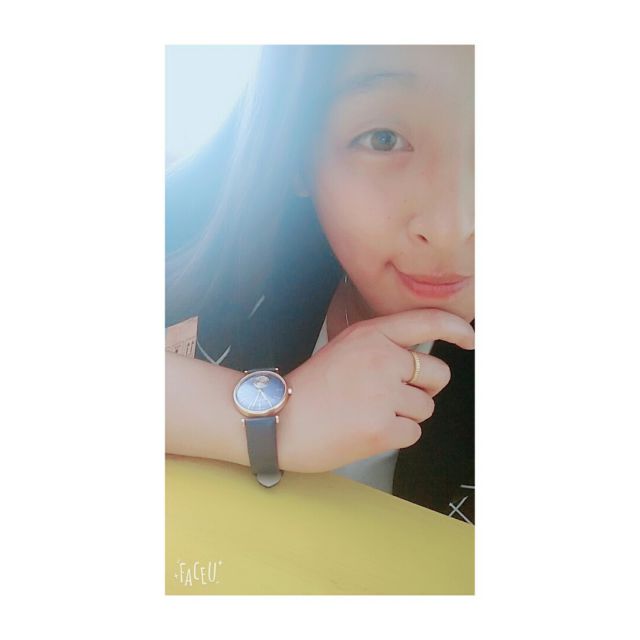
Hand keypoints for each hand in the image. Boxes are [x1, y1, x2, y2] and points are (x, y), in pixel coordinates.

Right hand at [276, 308, 474, 472]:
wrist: (277, 420)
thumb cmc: (309, 390)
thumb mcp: (344, 350)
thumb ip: (382, 349)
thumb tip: (420, 366)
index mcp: (371, 335)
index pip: (427, 322)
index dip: (456, 329)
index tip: (469, 338)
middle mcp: (381, 359)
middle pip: (438, 375)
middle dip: (425, 389)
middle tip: (396, 396)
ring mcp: (383, 393)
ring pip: (425, 408)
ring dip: (405, 416)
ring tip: (369, 414)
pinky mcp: (382, 427)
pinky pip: (412, 433)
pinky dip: (395, 436)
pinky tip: (367, 430)